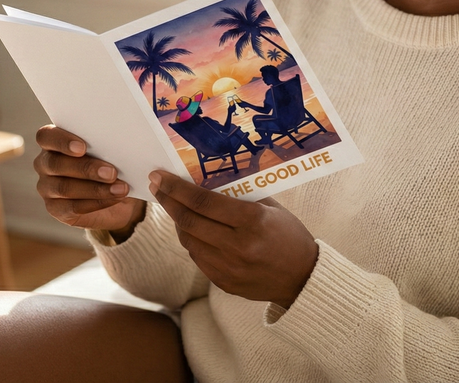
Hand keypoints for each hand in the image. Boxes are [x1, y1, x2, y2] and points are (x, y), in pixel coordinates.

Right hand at [34, 125, 145, 237]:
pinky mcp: (56, 208)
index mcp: (54, 141)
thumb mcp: (113, 149)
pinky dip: (96, 203)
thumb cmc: (113, 161)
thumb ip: (111, 143)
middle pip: (56, 164)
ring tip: (121, 188)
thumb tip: (127, 144)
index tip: (83, 147)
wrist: (120, 193)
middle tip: (112, 172)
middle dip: (86, 168)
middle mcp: (45, 163)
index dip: (62, 141)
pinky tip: (115, 198)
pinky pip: (72, 207)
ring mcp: (47, 187)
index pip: (46, 136)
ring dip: (95, 188)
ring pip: (64, 188)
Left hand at [149, 171, 317, 308]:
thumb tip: (205, 179)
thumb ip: (240, 196)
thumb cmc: (289, 235)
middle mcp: (237, 246)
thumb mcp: (271, 207)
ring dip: (177, 221)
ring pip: (188, 240)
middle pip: (189, 221)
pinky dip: (191, 240)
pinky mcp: (223, 282)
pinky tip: (191, 228)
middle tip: (156, 186)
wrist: (303, 278)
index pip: (203, 202)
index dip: (176, 188)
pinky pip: (197, 257)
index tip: (159, 177)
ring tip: (173, 205)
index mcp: (252, 221)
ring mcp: (228, 267)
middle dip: (167, 201)